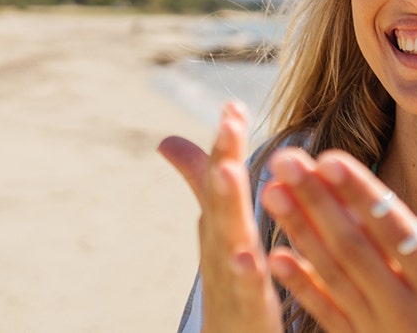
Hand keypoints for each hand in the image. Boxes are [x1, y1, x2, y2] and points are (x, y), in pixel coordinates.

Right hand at [158, 102, 281, 332]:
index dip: (225, 143)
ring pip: (228, 238)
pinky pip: (247, 290)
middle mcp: (221, 248)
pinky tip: (247, 254)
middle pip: (220, 199)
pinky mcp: (249, 311)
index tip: (233, 104)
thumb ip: (202, 186)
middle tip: (229, 120)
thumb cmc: (228, 288)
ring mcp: (231, 280)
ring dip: (226, 204)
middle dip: (223, 158)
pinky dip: (245, 272)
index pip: (222, 178)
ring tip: (227, 171)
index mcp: (222, 226)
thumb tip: (168, 141)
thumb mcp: (217, 231)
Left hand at [259, 148, 416, 332]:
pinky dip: (298, 285)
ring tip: (270, 191)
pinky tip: (273, 256)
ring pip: (331, 273)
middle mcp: (403, 307)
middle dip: (316, 199)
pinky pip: (325, 313)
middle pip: (352, 246)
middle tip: (284, 159)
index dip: (362, 194)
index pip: (395, 231)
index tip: (332, 157)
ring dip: (298, 231)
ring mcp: (377, 328)